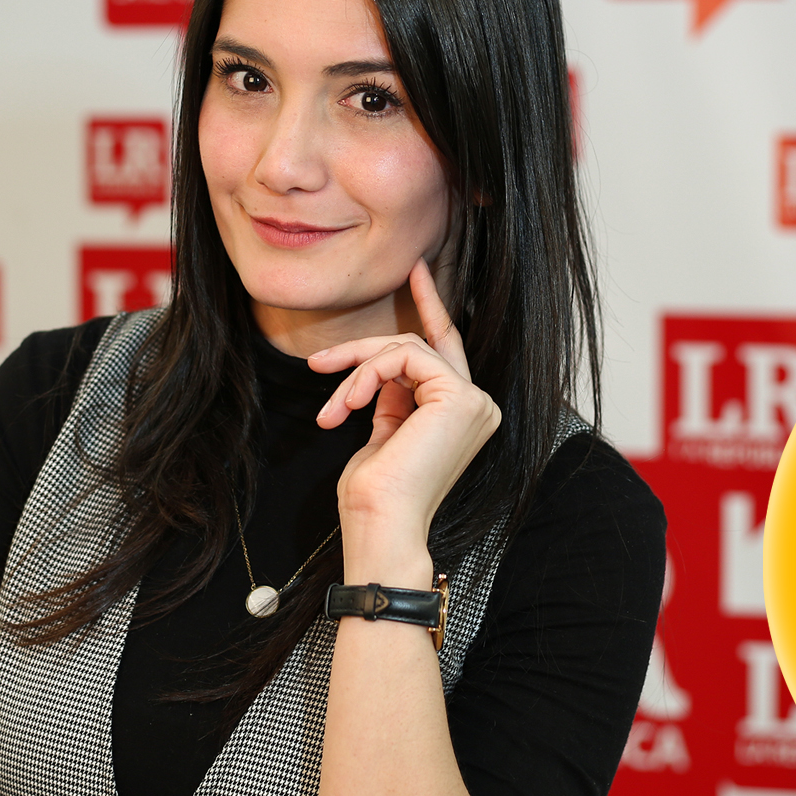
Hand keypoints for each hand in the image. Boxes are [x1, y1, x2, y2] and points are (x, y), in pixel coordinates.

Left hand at [308, 261, 500, 583]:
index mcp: (462, 415)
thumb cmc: (376, 495)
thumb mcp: (384, 433)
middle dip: (364, 349)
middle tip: (318, 362)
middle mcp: (477, 406)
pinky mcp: (459, 398)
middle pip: (418, 347)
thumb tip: (379, 370)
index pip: (445, 350)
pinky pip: (405, 357)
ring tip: (331, 407)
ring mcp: (473, 401)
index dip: (432, 306)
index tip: (416, 271)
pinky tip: (348, 404)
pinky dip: (367, 375)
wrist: (382, 524)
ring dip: (357, 369)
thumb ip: (393, 397)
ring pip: (406, 348)